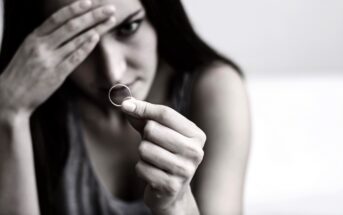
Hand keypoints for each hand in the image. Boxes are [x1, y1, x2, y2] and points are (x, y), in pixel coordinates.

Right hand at [0, 0, 115, 114]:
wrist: (11, 96)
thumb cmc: (21, 74)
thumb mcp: (28, 50)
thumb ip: (44, 40)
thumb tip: (62, 30)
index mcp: (34, 37)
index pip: (57, 18)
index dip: (74, 9)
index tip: (89, 3)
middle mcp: (42, 45)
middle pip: (71, 26)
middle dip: (92, 15)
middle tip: (108, 9)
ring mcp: (50, 59)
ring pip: (76, 39)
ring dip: (96, 29)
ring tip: (110, 21)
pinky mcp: (57, 74)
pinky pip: (75, 57)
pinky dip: (86, 46)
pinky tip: (96, 38)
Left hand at [121, 98, 205, 213]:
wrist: (171, 192)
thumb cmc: (165, 155)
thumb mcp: (159, 133)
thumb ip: (144, 116)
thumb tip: (125, 102)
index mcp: (196, 135)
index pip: (166, 114)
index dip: (143, 108)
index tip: (125, 105)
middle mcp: (195, 152)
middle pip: (152, 129)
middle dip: (145, 137)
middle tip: (154, 146)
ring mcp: (185, 170)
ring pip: (144, 149)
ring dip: (143, 155)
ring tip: (153, 161)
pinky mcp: (171, 186)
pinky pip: (141, 168)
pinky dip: (141, 169)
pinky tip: (152, 174)